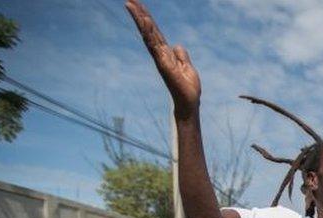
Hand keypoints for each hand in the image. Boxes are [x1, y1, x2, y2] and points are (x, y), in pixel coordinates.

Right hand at [125, 0, 200, 117]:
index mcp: (165, 54)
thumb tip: (177, 45)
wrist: (189, 102)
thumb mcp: (187, 67)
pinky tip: (144, 21)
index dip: (147, 20)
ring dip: (141, 19)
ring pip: (148, 35)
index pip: (155, 33)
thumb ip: (182, 56)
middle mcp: (160, 54)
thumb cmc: (188, 88)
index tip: (139, 6)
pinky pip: (154, 44)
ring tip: (132, 4)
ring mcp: (160, 58)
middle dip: (139, 15)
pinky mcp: (163, 63)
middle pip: (148, 31)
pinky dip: (149, 32)